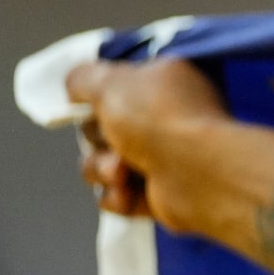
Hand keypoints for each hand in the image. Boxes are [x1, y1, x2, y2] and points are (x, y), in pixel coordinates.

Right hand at [66, 56, 228, 227]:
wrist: (197, 173)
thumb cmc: (157, 119)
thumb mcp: (111, 81)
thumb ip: (84, 77)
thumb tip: (76, 87)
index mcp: (162, 83)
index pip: (114, 89)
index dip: (96, 99)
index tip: (92, 105)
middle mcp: (164, 118)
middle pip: (99, 129)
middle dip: (97, 138)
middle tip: (116, 141)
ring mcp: (163, 157)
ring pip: (101, 165)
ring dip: (102, 169)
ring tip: (123, 172)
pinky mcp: (159, 194)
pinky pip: (115, 197)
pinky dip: (118, 196)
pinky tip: (130, 193)